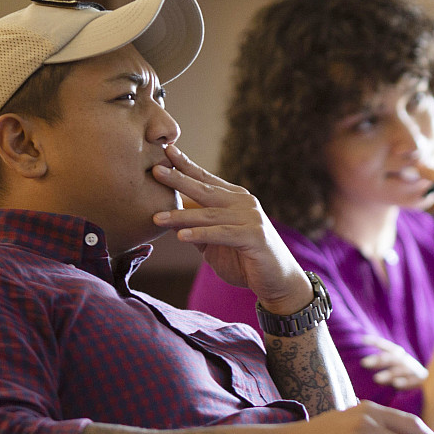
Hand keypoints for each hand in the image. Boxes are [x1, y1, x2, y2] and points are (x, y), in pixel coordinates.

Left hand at [152, 145, 311, 313]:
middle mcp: (244, 203)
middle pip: (206, 189)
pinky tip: (180, 236)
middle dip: (180, 180)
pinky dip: (200, 234)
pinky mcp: (254, 236)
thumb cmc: (246, 261)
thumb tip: (170, 217)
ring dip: (181, 216)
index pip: (207, 179)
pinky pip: (222, 233)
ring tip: (157, 218)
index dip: (186, 166)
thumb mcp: (215, 242)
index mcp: (235, 199)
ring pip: (209, 214)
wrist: (278, 281)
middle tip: (156, 170)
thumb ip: (197, 228)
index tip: (166, 151)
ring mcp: (251, 218)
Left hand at [360, 336, 427, 389]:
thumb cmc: (404, 368)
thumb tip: (363, 348)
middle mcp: (404, 360)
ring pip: (399, 371)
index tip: (363, 339)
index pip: (386, 346)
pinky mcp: (418, 380)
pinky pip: (410, 381)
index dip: (376, 342)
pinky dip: (403, 382)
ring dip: (388, 374)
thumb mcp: (395, 359)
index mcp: (398, 353)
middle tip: (363, 363)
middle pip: (390, 358)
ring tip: (376, 379)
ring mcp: (411, 370)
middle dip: (377, 360)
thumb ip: (382, 356)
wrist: (428, 378)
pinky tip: (395, 384)